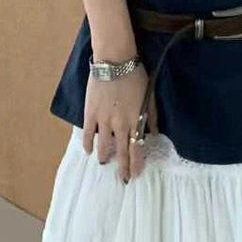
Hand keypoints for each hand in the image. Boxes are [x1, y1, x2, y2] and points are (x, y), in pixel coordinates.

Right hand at [82, 62, 158, 183]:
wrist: (114, 62)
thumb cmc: (135, 76)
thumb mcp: (149, 95)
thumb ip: (152, 116)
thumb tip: (154, 134)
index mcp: (135, 120)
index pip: (136, 148)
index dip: (136, 163)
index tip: (136, 174)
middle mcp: (119, 124)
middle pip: (121, 151)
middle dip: (122, 167)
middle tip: (122, 179)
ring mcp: (103, 120)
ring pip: (103, 145)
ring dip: (104, 156)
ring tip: (104, 163)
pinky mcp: (90, 113)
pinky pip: (87, 133)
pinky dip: (87, 144)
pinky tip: (88, 152)